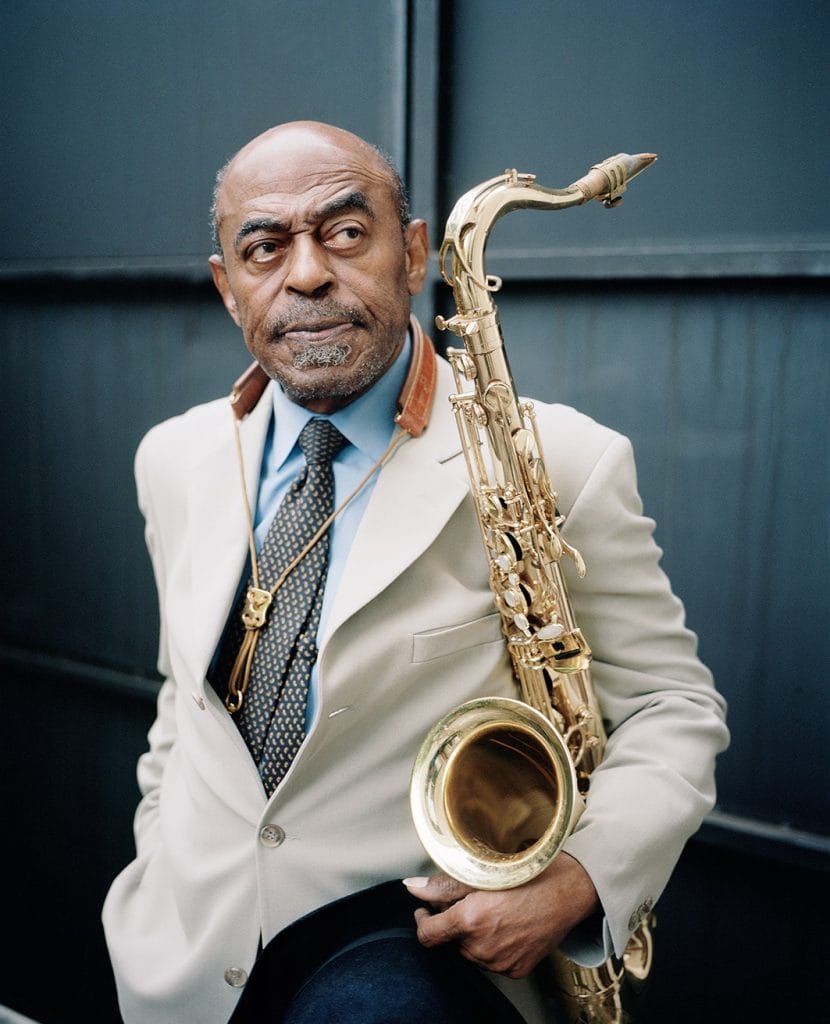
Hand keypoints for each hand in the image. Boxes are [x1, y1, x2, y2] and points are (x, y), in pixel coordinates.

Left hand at [403, 853, 598, 978]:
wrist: (571, 890)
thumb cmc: (530, 873)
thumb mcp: (483, 871)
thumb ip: (443, 885)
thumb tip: (411, 887)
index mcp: (471, 921)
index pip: (428, 935)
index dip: (422, 920)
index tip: (426, 910)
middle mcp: (483, 948)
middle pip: (451, 940)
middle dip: (453, 921)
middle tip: (471, 898)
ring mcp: (501, 963)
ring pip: (471, 951)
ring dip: (473, 934)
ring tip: (494, 909)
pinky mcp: (517, 970)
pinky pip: (492, 961)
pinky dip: (493, 944)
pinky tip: (507, 923)